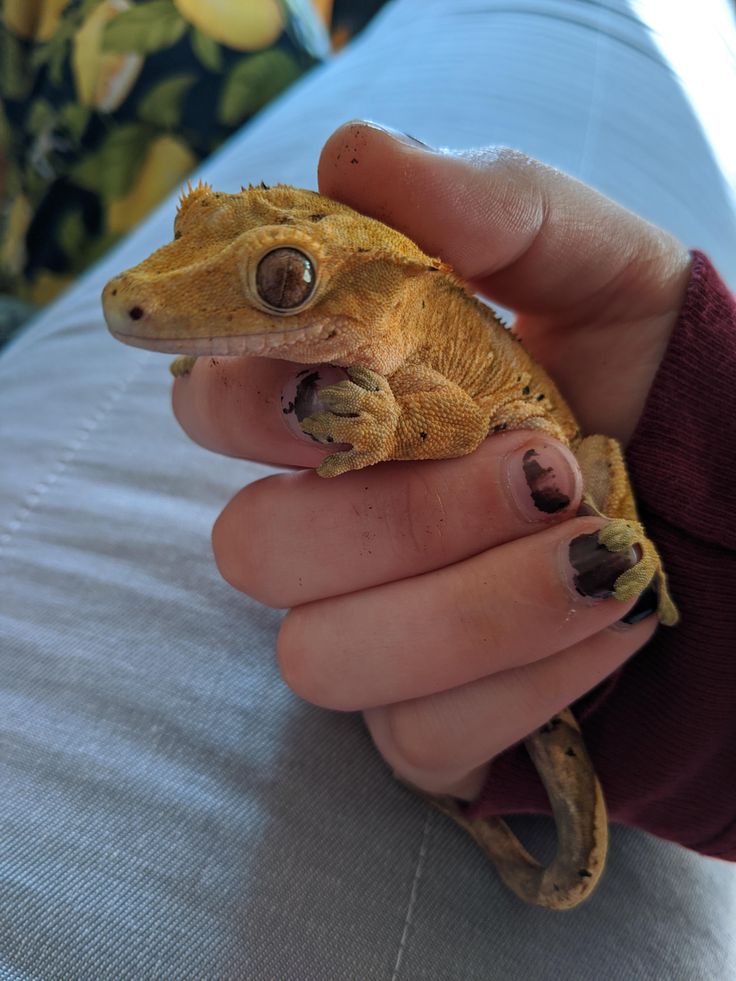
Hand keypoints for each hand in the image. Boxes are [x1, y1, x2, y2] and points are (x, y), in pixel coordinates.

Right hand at [173, 122, 691, 799]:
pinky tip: (611, 624)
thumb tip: (352, 152)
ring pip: (325, 659)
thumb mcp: (604, 272)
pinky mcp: (429, 731)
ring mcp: (373, 640)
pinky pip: (421, 738)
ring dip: (474, 607)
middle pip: (256, 551)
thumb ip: (491, 208)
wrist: (735, 506)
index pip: (215, 411)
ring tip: (602, 553)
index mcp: (346, 416)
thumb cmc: (655, 384)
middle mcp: (334, 534)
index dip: (249, 401)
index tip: (351, 377)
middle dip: (399, 516)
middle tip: (537, 470)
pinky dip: (528, 681)